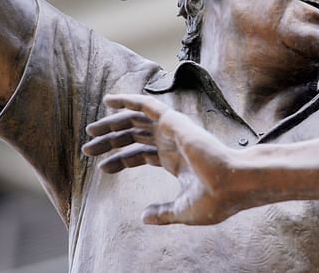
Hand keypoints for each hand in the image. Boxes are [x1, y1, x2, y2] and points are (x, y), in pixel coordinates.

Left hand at [82, 94, 243, 224]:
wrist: (231, 184)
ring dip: (112, 124)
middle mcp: (172, 142)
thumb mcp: (183, 210)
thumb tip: (144, 217)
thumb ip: (163, 213)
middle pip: (134, 137)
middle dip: (110, 141)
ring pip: (135, 121)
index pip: (141, 155)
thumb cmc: (216, 198)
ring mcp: (172, 130)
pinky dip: (127, 100)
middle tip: (87, 148)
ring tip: (90, 131)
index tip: (102, 168)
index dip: (120, 160)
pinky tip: (108, 101)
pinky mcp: (173, 120)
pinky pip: (146, 104)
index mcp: (175, 161)